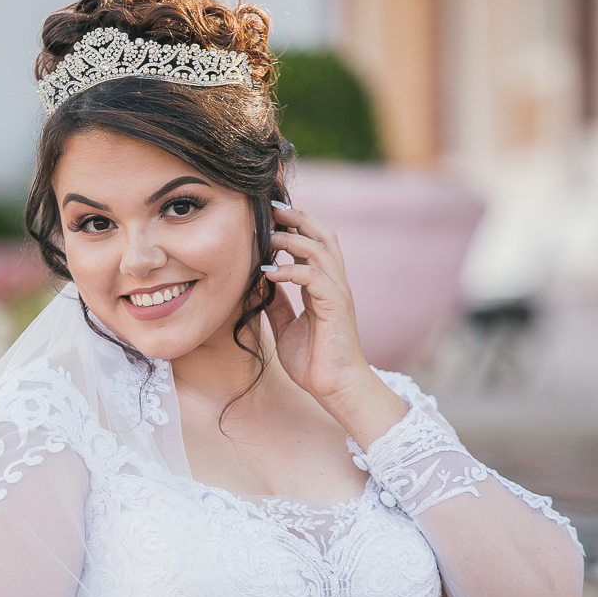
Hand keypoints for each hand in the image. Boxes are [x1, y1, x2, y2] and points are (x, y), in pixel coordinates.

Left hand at [263, 203, 371, 405]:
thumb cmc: (315, 362)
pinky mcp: (335, 306)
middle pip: (323, 235)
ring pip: (320, 250)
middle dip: (299, 218)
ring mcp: (337, 293)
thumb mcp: (288, 327)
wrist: (335, 388)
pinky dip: (291, 270)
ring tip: (268, 237)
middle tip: (272, 208)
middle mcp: (334, 284)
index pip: (314, 244)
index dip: (295, 226)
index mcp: (324, 287)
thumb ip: (278, 304)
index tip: (270, 215)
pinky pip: (313, 277)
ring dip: (292, 239)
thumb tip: (260, 284)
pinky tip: (269, 272)